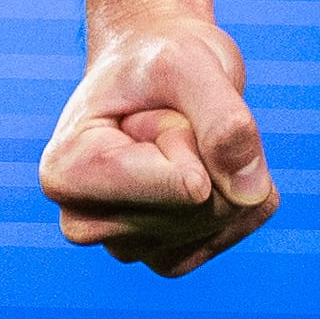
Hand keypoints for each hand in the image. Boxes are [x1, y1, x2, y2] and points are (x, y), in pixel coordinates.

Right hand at [41, 12, 277, 272]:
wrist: (156, 77)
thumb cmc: (158, 62)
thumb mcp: (189, 63)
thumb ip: (223, 120)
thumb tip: (252, 192)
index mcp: (67, 174)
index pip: (180, 183)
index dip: (189, 134)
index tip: (154, 107)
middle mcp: (85, 223)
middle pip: (201, 208)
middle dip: (208, 149)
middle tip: (171, 117)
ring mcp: (125, 247)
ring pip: (219, 221)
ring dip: (222, 168)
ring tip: (180, 138)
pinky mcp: (164, 256)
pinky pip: (230, 232)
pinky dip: (238, 192)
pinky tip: (213, 162)